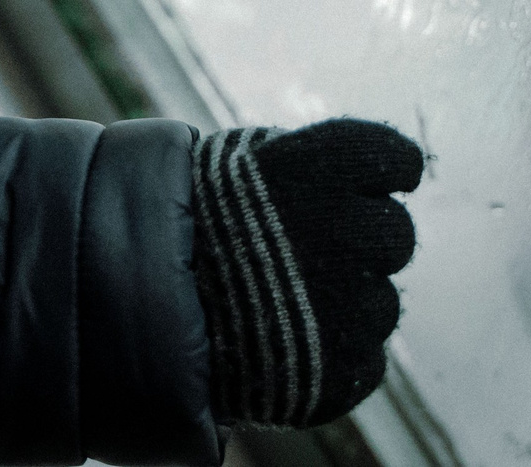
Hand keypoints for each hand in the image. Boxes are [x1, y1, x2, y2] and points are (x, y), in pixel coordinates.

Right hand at [189, 118, 422, 429]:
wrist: (134, 303)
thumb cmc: (188, 225)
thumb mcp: (244, 165)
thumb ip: (308, 167)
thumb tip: (363, 174)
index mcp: (329, 169)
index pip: (396, 159)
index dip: (390, 169)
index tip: (383, 178)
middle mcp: (353, 234)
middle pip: (396, 234)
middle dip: (364, 238)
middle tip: (316, 246)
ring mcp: (352, 308)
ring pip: (380, 302)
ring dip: (345, 299)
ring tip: (284, 298)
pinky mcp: (342, 372)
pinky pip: (364, 358)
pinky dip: (333, 351)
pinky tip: (289, 337)